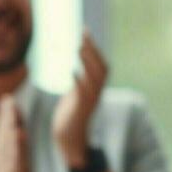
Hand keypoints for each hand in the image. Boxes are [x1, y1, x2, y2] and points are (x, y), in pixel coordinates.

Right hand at [0, 95, 30, 171]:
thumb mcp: (11, 169)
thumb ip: (14, 152)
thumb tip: (18, 133)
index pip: (1, 134)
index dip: (4, 117)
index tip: (8, 98)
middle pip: (1, 137)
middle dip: (5, 118)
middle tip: (8, 98)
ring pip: (4, 149)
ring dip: (7, 131)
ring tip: (11, 114)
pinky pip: (11, 165)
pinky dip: (14, 152)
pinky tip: (17, 142)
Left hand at [52, 32, 106, 168]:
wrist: (70, 140)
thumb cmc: (71, 117)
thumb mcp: (75, 96)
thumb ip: (78, 83)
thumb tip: (76, 69)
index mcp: (95, 88)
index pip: (100, 64)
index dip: (94, 48)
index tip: (84, 31)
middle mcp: (96, 92)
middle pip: (101, 68)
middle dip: (93, 50)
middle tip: (83, 33)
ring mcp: (89, 101)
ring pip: (94, 78)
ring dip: (88, 61)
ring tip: (79, 46)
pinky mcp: (80, 109)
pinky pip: (82, 93)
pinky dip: (79, 80)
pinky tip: (72, 70)